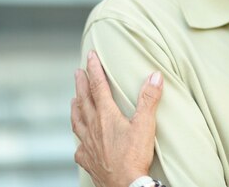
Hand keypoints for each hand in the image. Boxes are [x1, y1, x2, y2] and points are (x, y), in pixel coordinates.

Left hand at [71, 50, 162, 186]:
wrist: (125, 186)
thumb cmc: (135, 157)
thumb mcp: (145, 125)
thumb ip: (149, 99)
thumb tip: (154, 75)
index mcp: (106, 115)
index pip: (98, 86)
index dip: (94, 69)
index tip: (90, 56)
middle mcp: (93, 127)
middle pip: (84, 100)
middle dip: (81, 84)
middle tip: (77, 72)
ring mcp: (88, 144)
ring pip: (77, 121)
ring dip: (76, 107)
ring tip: (74, 99)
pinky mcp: (87, 159)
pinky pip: (79, 146)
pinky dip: (79, 138)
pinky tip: (80, 139)